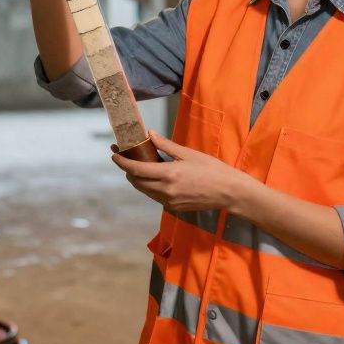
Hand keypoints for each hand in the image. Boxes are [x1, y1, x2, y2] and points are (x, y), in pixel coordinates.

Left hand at [111, 132, 254, 212]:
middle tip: (125, 156)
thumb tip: (149, 135)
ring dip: (137, 179)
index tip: (113, 154)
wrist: (229, 192)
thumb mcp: (188, 154)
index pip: (136, 169)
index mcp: (168, 174)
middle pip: (136, 181)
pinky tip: (155, 177)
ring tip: (138, 165)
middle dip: (127, 170)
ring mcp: (169, 201)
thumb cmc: (212, 169)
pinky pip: (155, 196)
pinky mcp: (174, 208)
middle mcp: (165, 190)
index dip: (122, 162)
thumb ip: (166, 146)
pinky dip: (150, 186)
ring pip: (144, 190)